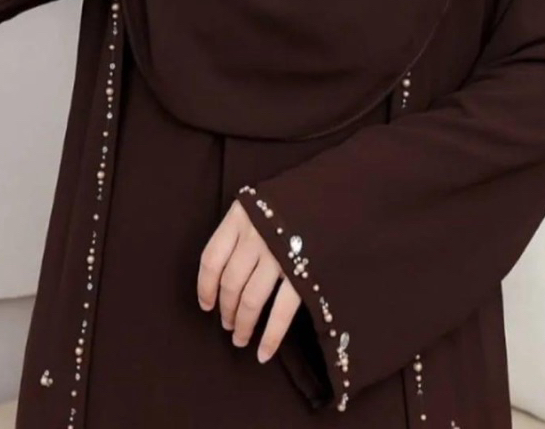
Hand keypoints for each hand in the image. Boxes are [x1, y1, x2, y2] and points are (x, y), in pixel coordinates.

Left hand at [197, 198, 301, 363]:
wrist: (340, 191)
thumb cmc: (298, 197)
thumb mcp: (263, 201)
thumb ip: (245, 227)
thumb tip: (227, 269)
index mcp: (240, 216)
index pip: (211, 258)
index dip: (205, 287)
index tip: (206, 305)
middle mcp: (255, 235)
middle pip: (230, 283)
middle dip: (226, 310)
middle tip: (228, 325)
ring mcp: (278, 254)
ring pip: (251, 299)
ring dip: (243, 324)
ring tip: (241, 338)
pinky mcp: (302, 273)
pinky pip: (281, 311)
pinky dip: (270, 336)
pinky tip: (263, 352)